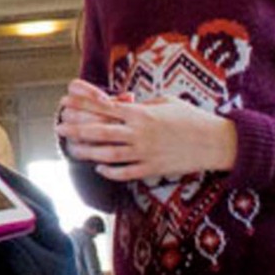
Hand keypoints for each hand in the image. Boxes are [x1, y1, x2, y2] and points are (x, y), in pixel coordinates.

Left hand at [58, 81, 235, 182]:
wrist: (216, 142)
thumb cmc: (192, 118)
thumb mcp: (166, 102)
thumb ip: (143, 105)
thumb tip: (125, 104)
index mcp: (142, 113)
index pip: (105, 108)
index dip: (82, 105)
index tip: (66, 103)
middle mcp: (140, 133)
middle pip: (100, 132)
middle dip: (76, 129)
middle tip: (58, 128)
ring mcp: (146, 153)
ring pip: (109, 154)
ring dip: (88, 152)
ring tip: (72, 150)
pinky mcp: (153, 169)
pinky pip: (127, 172)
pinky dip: (111, 171)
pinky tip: (99, 168)